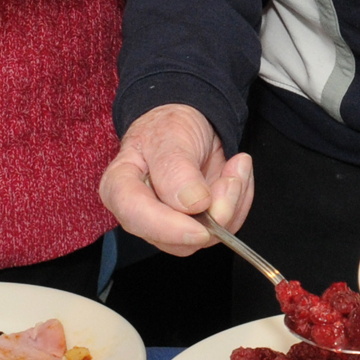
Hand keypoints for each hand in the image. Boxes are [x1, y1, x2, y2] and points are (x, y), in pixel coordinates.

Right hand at [99, 104, 254, 254]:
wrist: (190, 122)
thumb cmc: (169, 125)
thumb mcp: (170, 134)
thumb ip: (176, 168)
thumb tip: (191, 203)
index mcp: (120, 187)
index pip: (135, 216)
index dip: (168, 228)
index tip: (201, 228)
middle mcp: (141, 213)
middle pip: (175, 237)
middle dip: (214, 210)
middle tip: (232, 178)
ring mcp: (170, 224)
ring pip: (205, 237)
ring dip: (232, 202)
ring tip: (235, 167)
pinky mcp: (196, 226)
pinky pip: (225, 228)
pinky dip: (239, 201)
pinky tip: (233, 176)